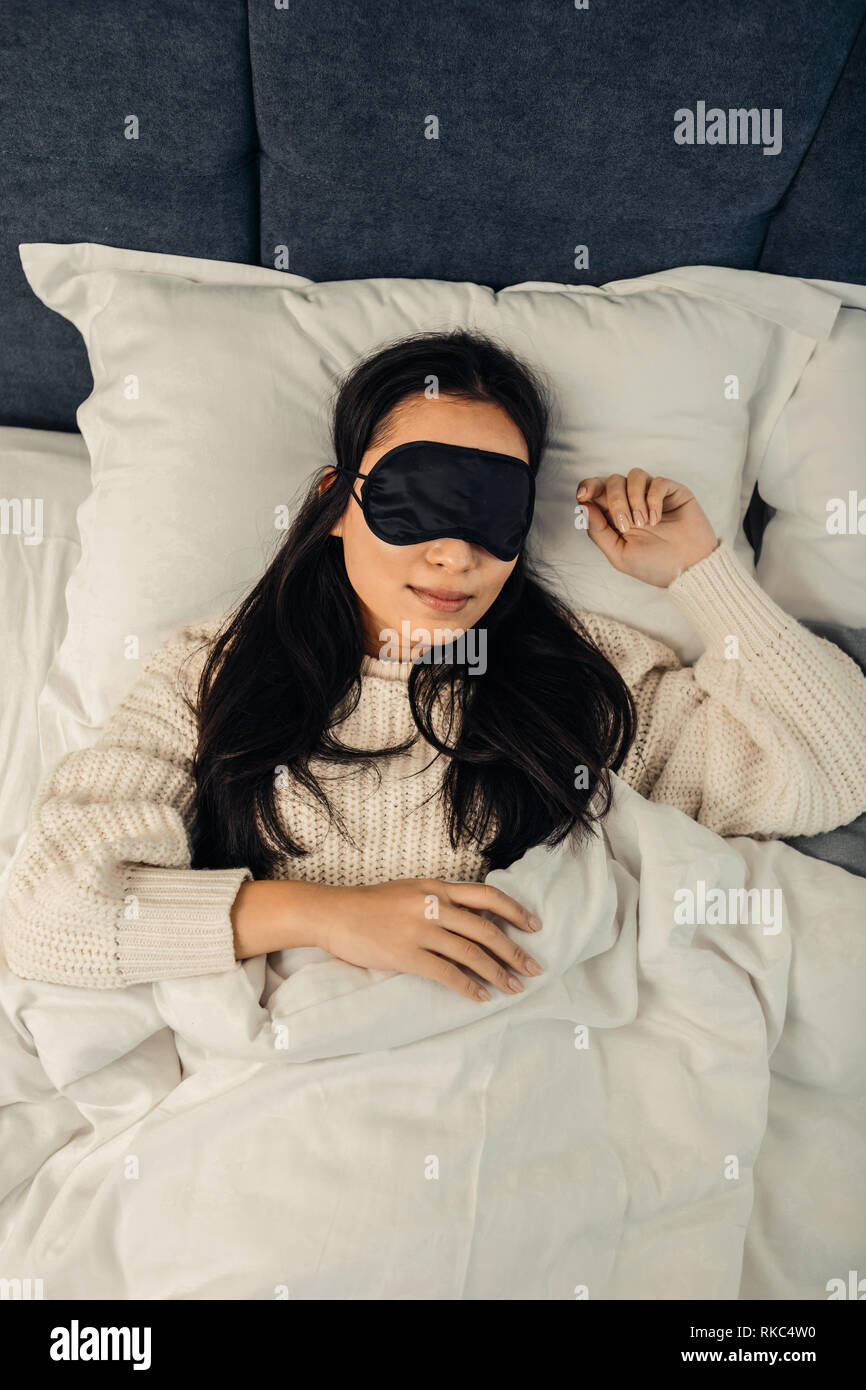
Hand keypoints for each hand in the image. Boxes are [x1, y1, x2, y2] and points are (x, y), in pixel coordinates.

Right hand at [315, 878, 543, 1001]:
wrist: (333, 913)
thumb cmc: (370, 904)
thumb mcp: (410, 890)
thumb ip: (440, 899)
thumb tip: (473, 917)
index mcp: (437, 887)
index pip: (488, 896)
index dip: (515, 911)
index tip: (535, 926)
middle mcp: (434, 905)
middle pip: (486, 929)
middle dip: (515, 951)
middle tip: (535, 969)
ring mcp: (421, 930)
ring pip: (471, 954)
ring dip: (498, 974)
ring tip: (514, 988)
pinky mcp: (407, 954)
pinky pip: (447, 974)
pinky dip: (468, 987)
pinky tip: (481, 997)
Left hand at [576, 469, 718, 587]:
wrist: (688, 569)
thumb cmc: (655, 565)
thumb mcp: (619, 554)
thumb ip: (598, 531)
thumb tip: (582, 506)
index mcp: (615, 516)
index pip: (596, 490)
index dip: (588, 486)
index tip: (584, 496)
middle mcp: (632, 502)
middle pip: (612, 480)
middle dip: (615, 501)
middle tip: (627, 525)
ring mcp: (652, 495)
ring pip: (634, 475)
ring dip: (634, 499)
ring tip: (644, 523)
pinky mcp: (672, 492)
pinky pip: (657, 481)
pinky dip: (653, 499)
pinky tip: (657, 519)